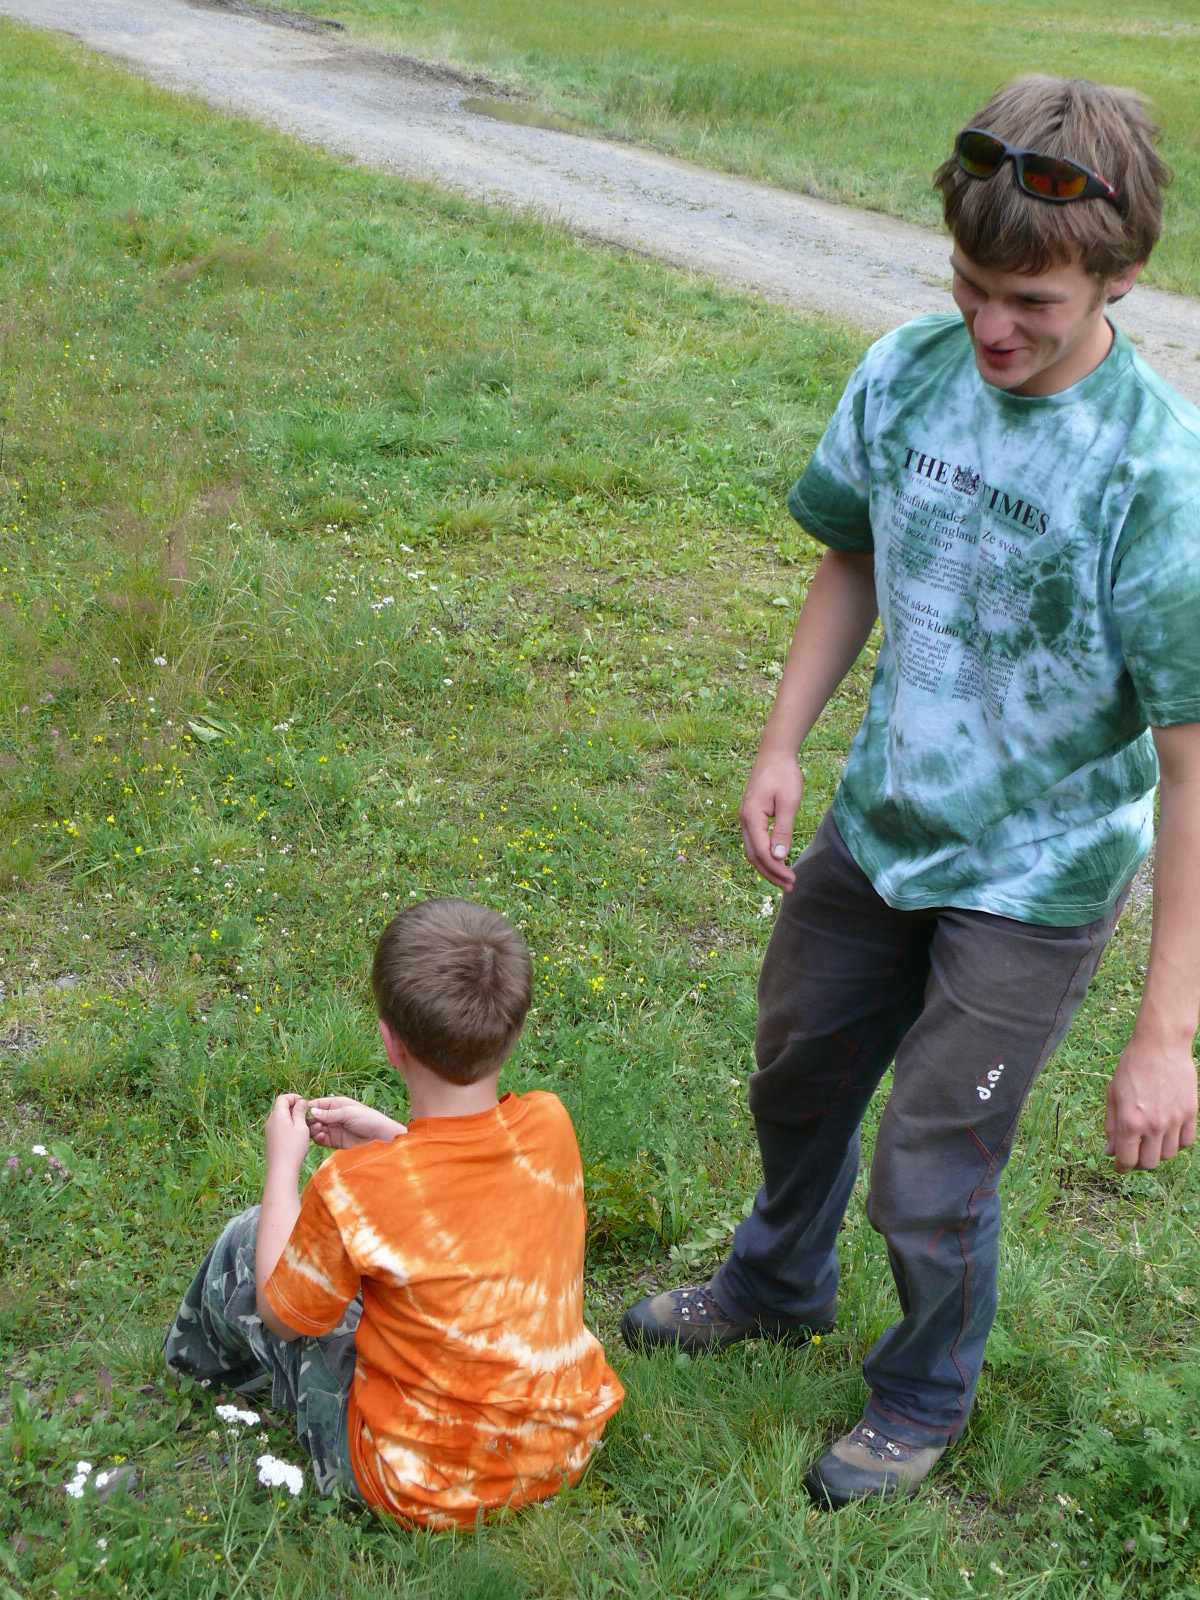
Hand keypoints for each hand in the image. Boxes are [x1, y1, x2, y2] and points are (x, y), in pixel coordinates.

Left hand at [264, 1093, 310, 1174]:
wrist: (282, 1169)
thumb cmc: (293, 1147)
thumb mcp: (301, 1127)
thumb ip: (300, 1112)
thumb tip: (301, 1101)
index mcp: (277, 1114)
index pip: (283, 1098)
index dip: (294, 1098)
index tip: (305, 1104)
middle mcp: (270, 1120)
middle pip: (281, 1107)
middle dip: (294, 1108)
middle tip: (307, 1116)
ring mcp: (269, 1130)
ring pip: (281, 1117)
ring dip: (292, 1118)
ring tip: (304, 1126)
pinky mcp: (270, 1138)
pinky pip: (279, 1126)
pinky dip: (288, 1126)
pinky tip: (297, 1135)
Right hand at [307, 1096, 405, 1149]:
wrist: (379, 1137)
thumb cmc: (367, 1119)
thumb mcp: (348, 1113)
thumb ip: (329, 1113)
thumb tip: (312, 1111)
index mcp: (337, 1104)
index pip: (318, 1104)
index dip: (309, 1108)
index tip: (301, 1112)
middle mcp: (333, 1116)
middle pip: (315, 1117)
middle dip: (310, 1120)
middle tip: (311, 1124)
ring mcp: (334, 1129)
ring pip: (316, 1128)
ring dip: (314, 1129)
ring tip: (319, 1130)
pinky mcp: (335, 1141)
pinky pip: (321, 1139)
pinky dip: (318, 1138)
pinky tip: (321, 1136)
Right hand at [739, 748, 803, 889]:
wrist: (775, 753)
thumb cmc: (784, 774)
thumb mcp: (788, 802)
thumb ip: (783, 831)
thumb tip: (779, 857)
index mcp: (751, 817)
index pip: (762, 852)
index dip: (776, 869)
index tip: (792, 879)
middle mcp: (744, 820)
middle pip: (754, 856)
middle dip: (771, 873)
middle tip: (790, 885)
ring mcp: (745, 818)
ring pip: (753, 850)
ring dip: (767, 866)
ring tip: (784, 878)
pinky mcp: (751, 815)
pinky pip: (755, 841)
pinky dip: (765, 855)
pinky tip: (777, 860)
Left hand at [1105, 1033, 1197, 1171]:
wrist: (1160, 1046)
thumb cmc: (1132, 1067)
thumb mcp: (1113, 1095)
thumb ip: (1111, 1126)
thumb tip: (1110, 1151)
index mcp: (1130, 1121)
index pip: (1127, 1160)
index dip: (1121, 1166)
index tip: (1120, 1165)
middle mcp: (1153, 1125)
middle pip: (1149, 1163)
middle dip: (1139, 1162)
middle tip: (1135, 1152)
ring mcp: (1174, 1120)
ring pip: (1168, 1155)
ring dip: (1158, 1152)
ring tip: (1151, 1140)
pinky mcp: (1191, 1114)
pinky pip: (1186, 1142)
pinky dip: (1177, 1143)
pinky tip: (1168, 1133)